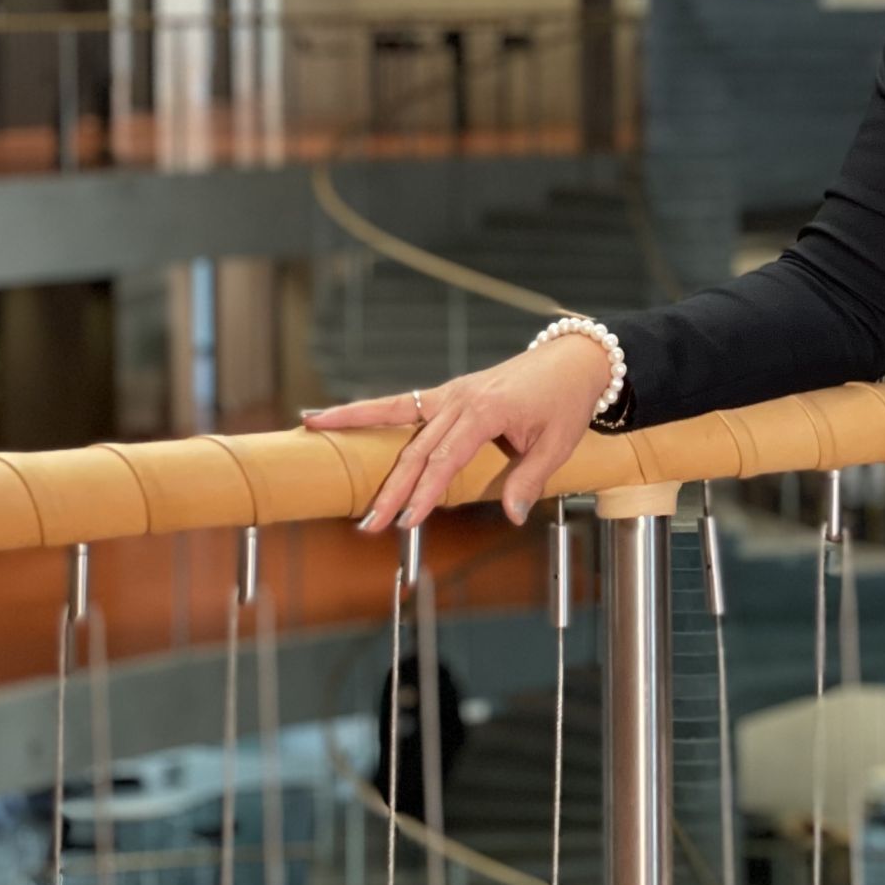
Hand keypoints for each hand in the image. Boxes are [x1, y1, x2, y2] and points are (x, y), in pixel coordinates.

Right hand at [299, 332, 614, 531]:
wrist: (573, 360)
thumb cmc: (565, 401)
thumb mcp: (558, 444)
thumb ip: (529, 479)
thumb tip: (510, 516)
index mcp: (486, 411)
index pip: (445, 459)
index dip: (424, 493)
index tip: (405, 521)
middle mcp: (460, 399)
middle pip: (416, 449)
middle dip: (390, 489)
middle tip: (367, 524)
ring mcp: (450, 394)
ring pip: (396, 419)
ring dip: (356, 430)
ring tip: (311, 432)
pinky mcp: (447, 394)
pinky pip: (401, 403)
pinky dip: (366, 409)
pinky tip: (329, 414)